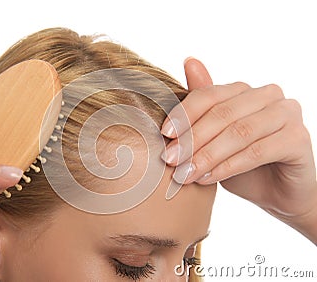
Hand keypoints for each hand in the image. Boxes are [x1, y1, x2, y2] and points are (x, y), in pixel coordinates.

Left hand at [161, 58, 316, 243]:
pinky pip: (256, 151)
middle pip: (222, 113)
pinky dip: (228, 166)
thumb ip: (202, 107)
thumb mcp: (215, 136)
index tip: (163, 134)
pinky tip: (208, 179)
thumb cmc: (241, 163)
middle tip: (170, 160)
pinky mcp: (298, 138)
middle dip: (192, 139)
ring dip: (207, 155)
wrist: (276, 193)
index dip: (184, 113)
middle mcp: (268, 95)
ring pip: (238, 132)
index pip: (208, 94)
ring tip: (184, 174)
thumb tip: (189, 60)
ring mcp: (287, 113)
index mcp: (244, 90)